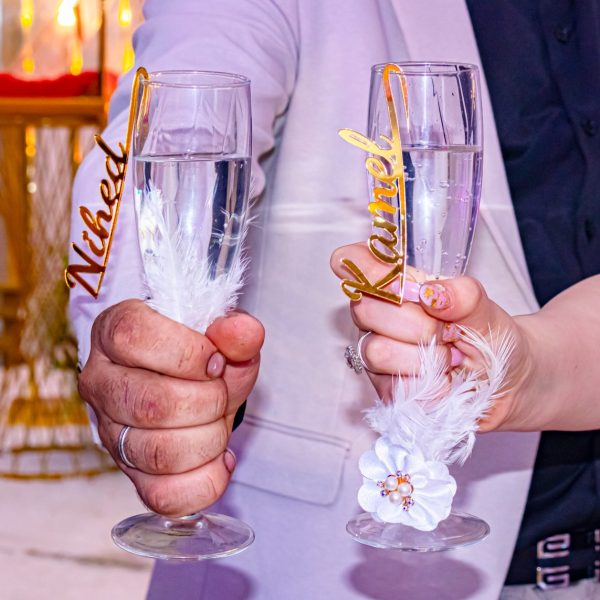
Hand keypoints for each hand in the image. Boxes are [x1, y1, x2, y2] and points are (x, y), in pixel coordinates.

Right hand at [78, 299, 263, 515]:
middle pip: (150, 404)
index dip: (188, 354)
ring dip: (209, 439)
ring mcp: (109, 432)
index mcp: (116, 332)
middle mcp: (101, 382)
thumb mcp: (222, 336)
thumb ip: (236, 333)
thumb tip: (245, 333)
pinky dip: (206, 481)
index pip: (133, 338)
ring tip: (218, 422)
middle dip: (208, 402)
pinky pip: (162, 496)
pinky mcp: (129, 472)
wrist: (192, 383)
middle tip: (221, 393)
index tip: (216, 362)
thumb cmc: (201, 355)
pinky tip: (220, 458)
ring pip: (157, 454)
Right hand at [330, 243, 535, 431]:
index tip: (399, 285)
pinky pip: (391, 387)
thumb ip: (464, 295)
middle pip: (363, 308)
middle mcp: (380, 315)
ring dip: (423, 358)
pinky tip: (442, 382)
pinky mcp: (384, 388)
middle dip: (414, 323)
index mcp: (397, 284)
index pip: (353, 262)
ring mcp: (377, 351)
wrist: (509, 384)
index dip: (363, 268)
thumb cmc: (491, 338)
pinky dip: (426, 386)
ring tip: (449, 360)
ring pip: (376, 350)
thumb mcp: (487, 310)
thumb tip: (433, 293)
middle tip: (447, 333)